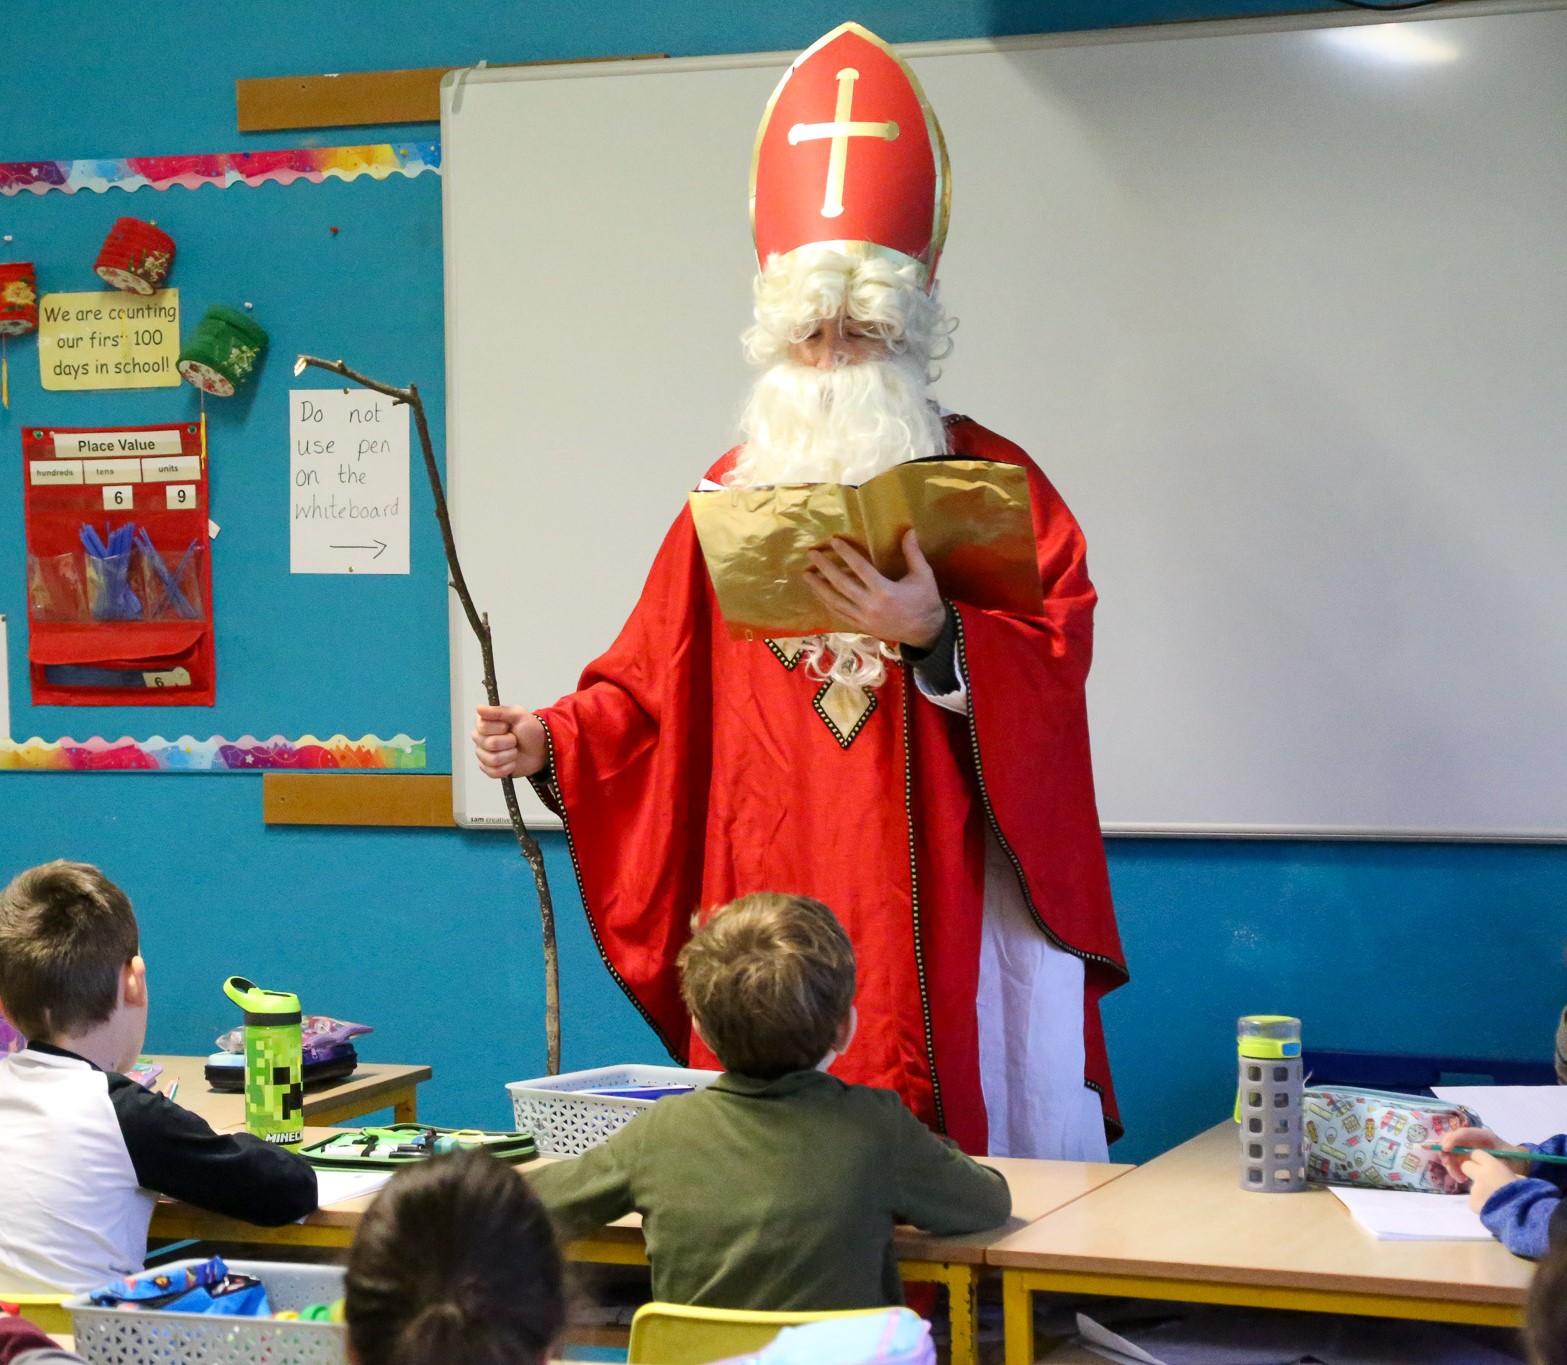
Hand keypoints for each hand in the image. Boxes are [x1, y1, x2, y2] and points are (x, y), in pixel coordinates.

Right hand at [472, 705, 547, 778]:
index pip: (483, 727)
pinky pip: (494, 772)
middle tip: (515, 739)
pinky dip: (508, 767)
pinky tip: (512, 762)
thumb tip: (479, 708)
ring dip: (510, 755)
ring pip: (492, 759)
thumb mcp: (518, 715)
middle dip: (509, 742)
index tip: (508, 726)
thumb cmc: (530, 730)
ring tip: (515, 750)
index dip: (500, 728)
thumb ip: (498, 711)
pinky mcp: (489, 769)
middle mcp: (481, 739)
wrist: (541, 749)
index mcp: (485, 723)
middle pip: (490, 744)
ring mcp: (484, 755)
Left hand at [804, 529, 944, 648]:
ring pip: (835, 602)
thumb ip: (913, 553)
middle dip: (824, 568)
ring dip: (819, 587)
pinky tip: (819, 594)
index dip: (845, 553)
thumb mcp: (923, 575)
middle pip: (841, 584)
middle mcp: (870, 606)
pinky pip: (839, 614)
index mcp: (885, 591)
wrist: (926, 632)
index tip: (833, 541)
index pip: (860, 568)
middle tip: (812, 554)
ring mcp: (864, 618)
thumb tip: (909, 530)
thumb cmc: (925, 600)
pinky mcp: (861, 627)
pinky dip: (827, 603)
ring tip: (807, 574)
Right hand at [1433, 1126, 1520, 1185]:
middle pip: (1450, 1140)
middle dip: (1447, 1153)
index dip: (1452, 1139)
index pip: (1462, 1133)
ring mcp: (1467, 1148)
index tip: (1445, 1149)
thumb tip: (1467, 1160)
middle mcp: (1472, 1139)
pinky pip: (1453, 1161)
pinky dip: (1454, 1170)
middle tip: (1450, 1166)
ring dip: (1450, 1165)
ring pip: (1449, 1152)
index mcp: (1483, 1136)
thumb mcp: (1503, 1159)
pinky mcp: (1465, 1157)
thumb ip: (1488, 1159)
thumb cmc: (1513, 1160)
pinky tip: (1462, 1178)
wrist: (1520, 1166)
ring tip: (1460, 1177)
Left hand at [1462, 1149, 1523, 1211]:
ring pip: (1472, 1186)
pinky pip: (1474, 1201)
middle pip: (1466, 1166)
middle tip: (1483, 1180)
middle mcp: (1479, 1175)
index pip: (1476, 1154)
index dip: (1480, 1160)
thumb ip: (1505, 1173)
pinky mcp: (1472, 1203)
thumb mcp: (1519, 1178)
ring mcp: (1474, 1190)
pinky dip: (1481, 1204)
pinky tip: (1493, 1209)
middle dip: (1472, 1171)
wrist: (1521, 1214)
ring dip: (1480, 1191)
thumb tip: (1501, 1173)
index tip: (1484, 1165)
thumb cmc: (1525, 1194)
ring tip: (1495, 1200)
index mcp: (1492, 1165)